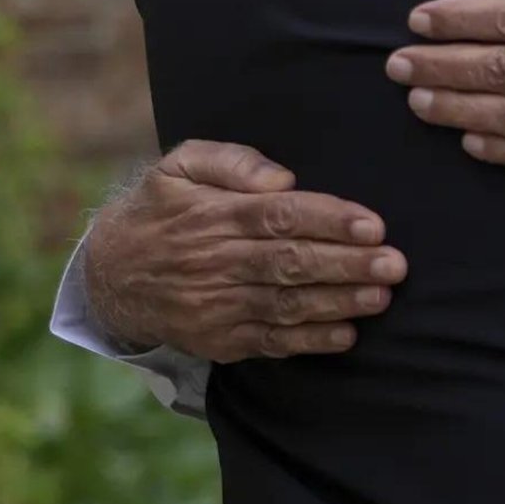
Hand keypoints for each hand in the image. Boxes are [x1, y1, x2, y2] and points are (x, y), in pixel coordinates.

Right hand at [82, 141, 407, 361]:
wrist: (109, 274)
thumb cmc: (163, 208)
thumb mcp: (183, 165)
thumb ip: (233, 161)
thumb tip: (281, 178)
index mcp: (214, 216)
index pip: (279, 217)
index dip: (329, 221)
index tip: (373, 225)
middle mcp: (216, 263)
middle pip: (289, 263)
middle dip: (346, 265)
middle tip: (394, 264)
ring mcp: (217, 306)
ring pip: (285, 305)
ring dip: (337, 303)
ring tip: (381, 297)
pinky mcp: (218, 339)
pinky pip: (269, 342)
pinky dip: (309, 341)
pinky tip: (346, 333)